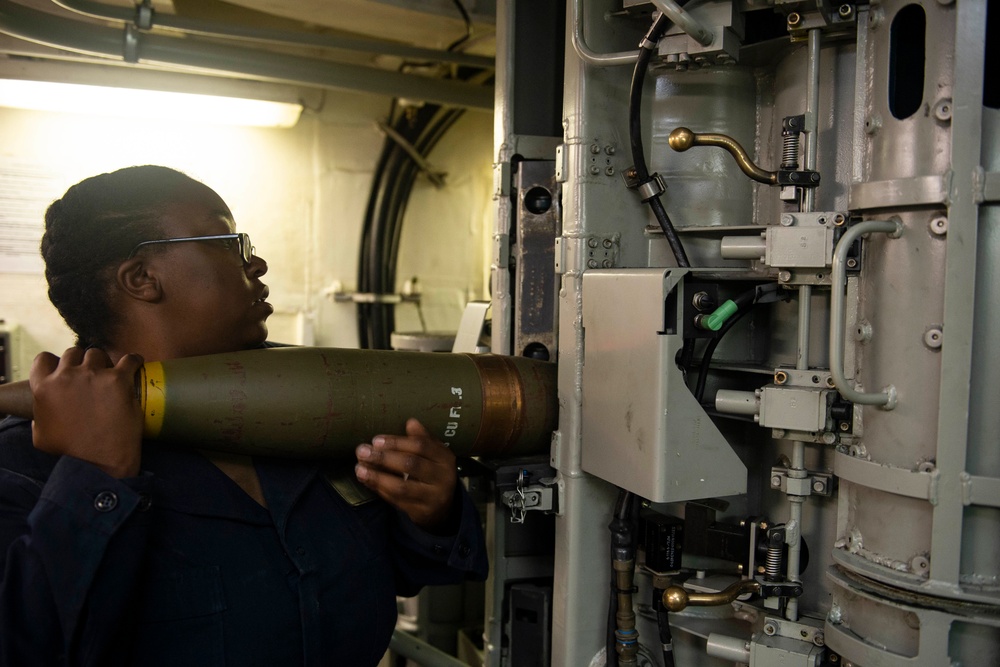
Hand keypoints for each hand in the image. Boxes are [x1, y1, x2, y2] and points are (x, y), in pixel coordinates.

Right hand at [30, 348, 144, 477]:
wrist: (99, 463)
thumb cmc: (70, 453)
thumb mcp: (41, 436)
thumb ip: (39, 416)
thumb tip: (42, 411)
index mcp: (44, 388)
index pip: (44, 359)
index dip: (56, 363)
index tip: (66, 370)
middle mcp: (67, 377)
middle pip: (74, 353)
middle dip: (82, 363)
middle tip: (93, 376)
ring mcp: (93, 376)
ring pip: (98, 354)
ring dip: (105, 362)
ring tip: (112, 374)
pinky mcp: (119, 380)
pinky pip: (130, 359)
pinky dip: (134, 361)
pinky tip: (135, 364)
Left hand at [355, 419, 457, 531]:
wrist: (445, 507)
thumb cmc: (434, 473)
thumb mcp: (434, 454)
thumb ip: (422, 439)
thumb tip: (411, 422)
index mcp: (445, 458)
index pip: (421, 446)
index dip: (397, 442)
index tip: (376, 440)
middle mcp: (443, 478)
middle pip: (411, 465)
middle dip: (384, 458)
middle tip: (362, 452)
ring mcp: (433, 497)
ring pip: (401, 487)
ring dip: (377, 477)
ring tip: (360, 469)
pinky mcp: (421, 513)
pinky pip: (397, 501)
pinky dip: (380, 490)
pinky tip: (368, 481)